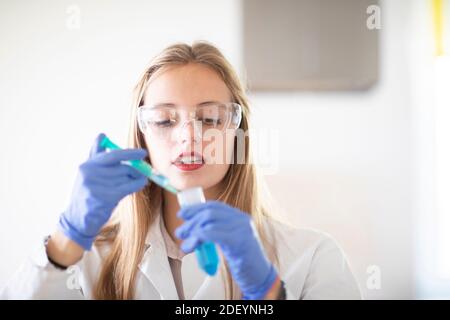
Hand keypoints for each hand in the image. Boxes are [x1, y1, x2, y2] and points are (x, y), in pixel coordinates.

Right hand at [58, 133, 147, 249]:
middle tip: (142, 171)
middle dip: (135, 169)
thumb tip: (102, 134)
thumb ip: (95, 154)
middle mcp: (90, 174)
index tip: (142, 153)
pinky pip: (128, 187)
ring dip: (137, 177)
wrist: (78, 218)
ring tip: (140, 179)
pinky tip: (142, 183)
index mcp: (87, 165)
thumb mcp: (88, 172)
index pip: (113, 155)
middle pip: (122, 167)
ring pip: (126, 177)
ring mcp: (96, 186)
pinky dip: (138, 184)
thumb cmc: (87, 193)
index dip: (129, 153)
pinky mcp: (105, 198)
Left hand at [175, 201, 277, 299]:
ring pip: (209, 222)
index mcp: (239, 216)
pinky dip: (199, 237)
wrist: (260, 276)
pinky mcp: (239, 242)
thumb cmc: (244, 260)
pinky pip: (213, 234)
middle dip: (191, 222)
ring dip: (192, 232)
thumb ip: (215, 231)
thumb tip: (190, 228)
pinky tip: (193, 244)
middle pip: (209, 212)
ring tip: (186, 245)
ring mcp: (242, 229)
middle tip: (180, 233)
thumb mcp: (229, 240)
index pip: (214, 205)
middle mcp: (241, 219)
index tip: (182, 214)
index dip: (196, 208)